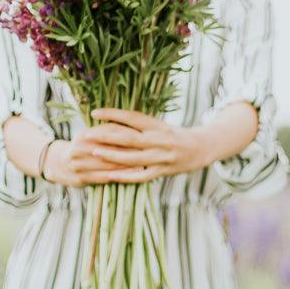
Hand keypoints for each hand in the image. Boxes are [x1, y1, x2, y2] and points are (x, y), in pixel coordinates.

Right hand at [37, 131, 148, 187]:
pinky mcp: (80, 178)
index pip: (107, 132)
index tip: (143, 134)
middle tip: (147, 150)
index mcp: (83, 135)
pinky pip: (102, 177)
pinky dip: (118, 176)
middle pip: (108, 148)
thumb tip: (132, 124)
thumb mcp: (90, 136)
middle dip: (129, 149)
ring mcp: (77, 164)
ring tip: (143, 164)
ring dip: (126, 165)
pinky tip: (130, 176)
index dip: (126, 133)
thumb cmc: (82, 148)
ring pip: (106, 164)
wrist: (57, 165)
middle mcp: (78, 148)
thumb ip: (106, 132)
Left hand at [60, 108, 206, 183]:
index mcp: (157, 125)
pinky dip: (125, 176)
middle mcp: (159, 139)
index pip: (132, 117)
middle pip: (129, 138)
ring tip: (94, 152)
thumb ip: (139, 125)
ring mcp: (162, 157)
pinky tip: (110, 175)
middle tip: (86, 134)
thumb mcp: (160, 125)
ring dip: (112, 155)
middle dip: (106, 136)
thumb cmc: (175, 135)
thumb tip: (112, 120)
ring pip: (133, 158)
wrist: (202, 148)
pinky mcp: (164, 172)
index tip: (94, 112)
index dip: (113, 114)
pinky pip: (141, 176)